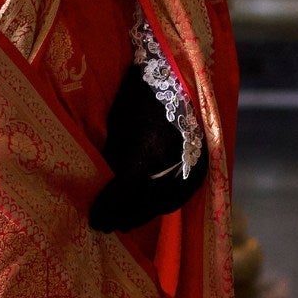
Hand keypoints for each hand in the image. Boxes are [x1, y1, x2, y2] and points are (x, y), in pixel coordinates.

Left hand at [89, 50, 207, 234]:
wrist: (177, 72)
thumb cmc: (139, 93)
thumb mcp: (119, 125)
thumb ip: (114, 158)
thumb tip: (103, 188)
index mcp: (149, 147)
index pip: (125, 189)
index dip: (108, 208)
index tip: (94, 221)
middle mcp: (174, 159)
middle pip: (146, 202)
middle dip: (125, 216)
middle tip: (105, 226)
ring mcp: (192, 163)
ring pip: (166, 202)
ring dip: (144, 214)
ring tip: (124, 223)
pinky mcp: (202, 162)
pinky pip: (182, 193)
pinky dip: (163, 204)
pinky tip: (148, 208)